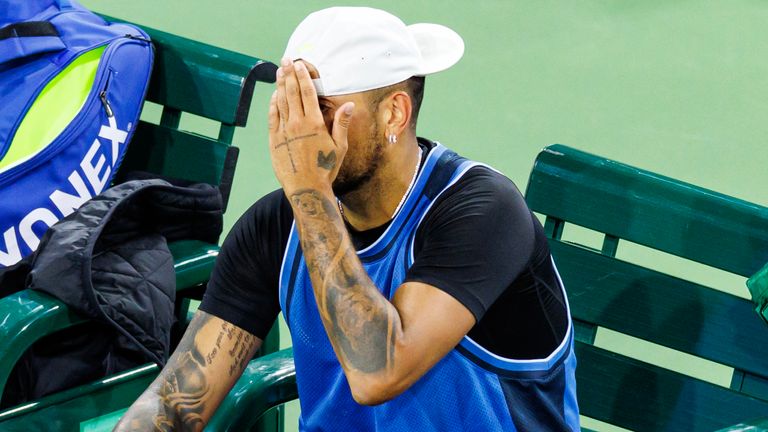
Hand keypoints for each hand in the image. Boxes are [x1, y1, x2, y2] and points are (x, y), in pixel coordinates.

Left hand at [268, 58, 354, 195]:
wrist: (306, 189)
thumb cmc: (326, 169)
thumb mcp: (340, 147)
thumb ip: (342, 124)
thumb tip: (350, 105)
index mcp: (314, 124)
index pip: (307, 93)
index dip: (303, 77)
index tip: (300, 64)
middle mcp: (297, 124)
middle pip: (291, 93)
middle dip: (289, 74)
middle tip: (286, 60)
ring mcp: (283, 132)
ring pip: (280, 103)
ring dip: (280, 85)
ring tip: (280, 72)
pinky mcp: (274, 140)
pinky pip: (272, 117)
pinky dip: (273, 104)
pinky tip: (274, 96)